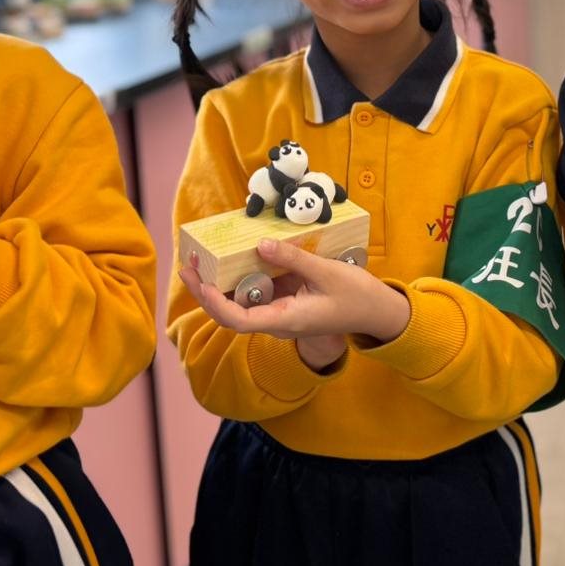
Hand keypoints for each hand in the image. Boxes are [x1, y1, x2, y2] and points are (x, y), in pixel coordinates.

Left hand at [179, 239, 408, 365]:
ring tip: (200, 258)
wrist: (376, 311)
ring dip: (220, 283)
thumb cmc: (355, 295)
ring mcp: (280, 310)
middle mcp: (277, 319)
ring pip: (242, 300)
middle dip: (206, 290)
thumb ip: (292, 259)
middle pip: (232, 312)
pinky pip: (258, 289)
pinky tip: (234, 256)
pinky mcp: (286, 300)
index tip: (201, 283)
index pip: (239, 320)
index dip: (215, 304)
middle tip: (188, 263)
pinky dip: (242, 274)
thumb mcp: (326, 272)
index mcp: (285, 320)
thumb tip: (260, 245)